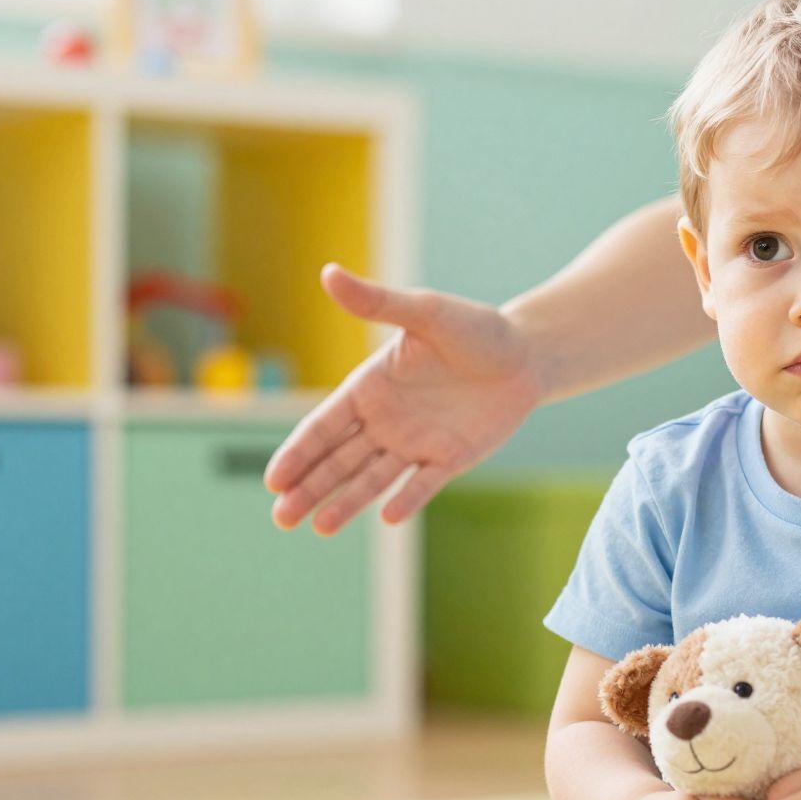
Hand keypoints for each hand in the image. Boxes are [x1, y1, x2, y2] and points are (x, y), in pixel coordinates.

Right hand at [265, 264, 541, 535]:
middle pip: (338, 460)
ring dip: (345, 502)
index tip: (274, 478)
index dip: (299, 452)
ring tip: (317, 526)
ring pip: (371, 478)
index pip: (324, 425)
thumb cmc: (474, 328)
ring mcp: (416, 443)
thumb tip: (328, 273)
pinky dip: (407, 499)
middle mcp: (386, 420)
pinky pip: (423, 484)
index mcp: (370, 387)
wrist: (526, 354)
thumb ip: (377, 303)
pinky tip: (387, 516)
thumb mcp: (425, 313)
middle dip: (308, 487)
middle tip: (280, 517)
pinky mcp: (450, 459)